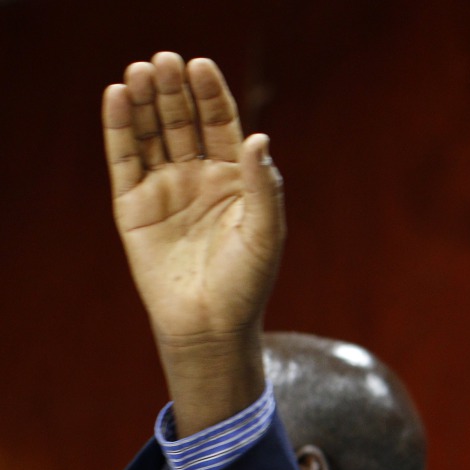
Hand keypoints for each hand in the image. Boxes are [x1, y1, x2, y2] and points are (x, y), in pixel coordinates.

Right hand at [102, 52, 284, 434]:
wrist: (212, 325)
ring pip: (152, 134)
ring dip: (147, 100)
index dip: (212, 95)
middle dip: (176, 90)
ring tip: (141, 70)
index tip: (202, 66)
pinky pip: (124, 159)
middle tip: (166, 59)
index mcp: (236, 178)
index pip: (222, 124)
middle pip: (184, 121)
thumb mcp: (266, 231)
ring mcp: (165, 189)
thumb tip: (259, 138)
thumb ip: (264, 185)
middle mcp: (199, 176)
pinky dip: (120, 128)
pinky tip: (118, 97)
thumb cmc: (248, 282)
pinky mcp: (133, 206)